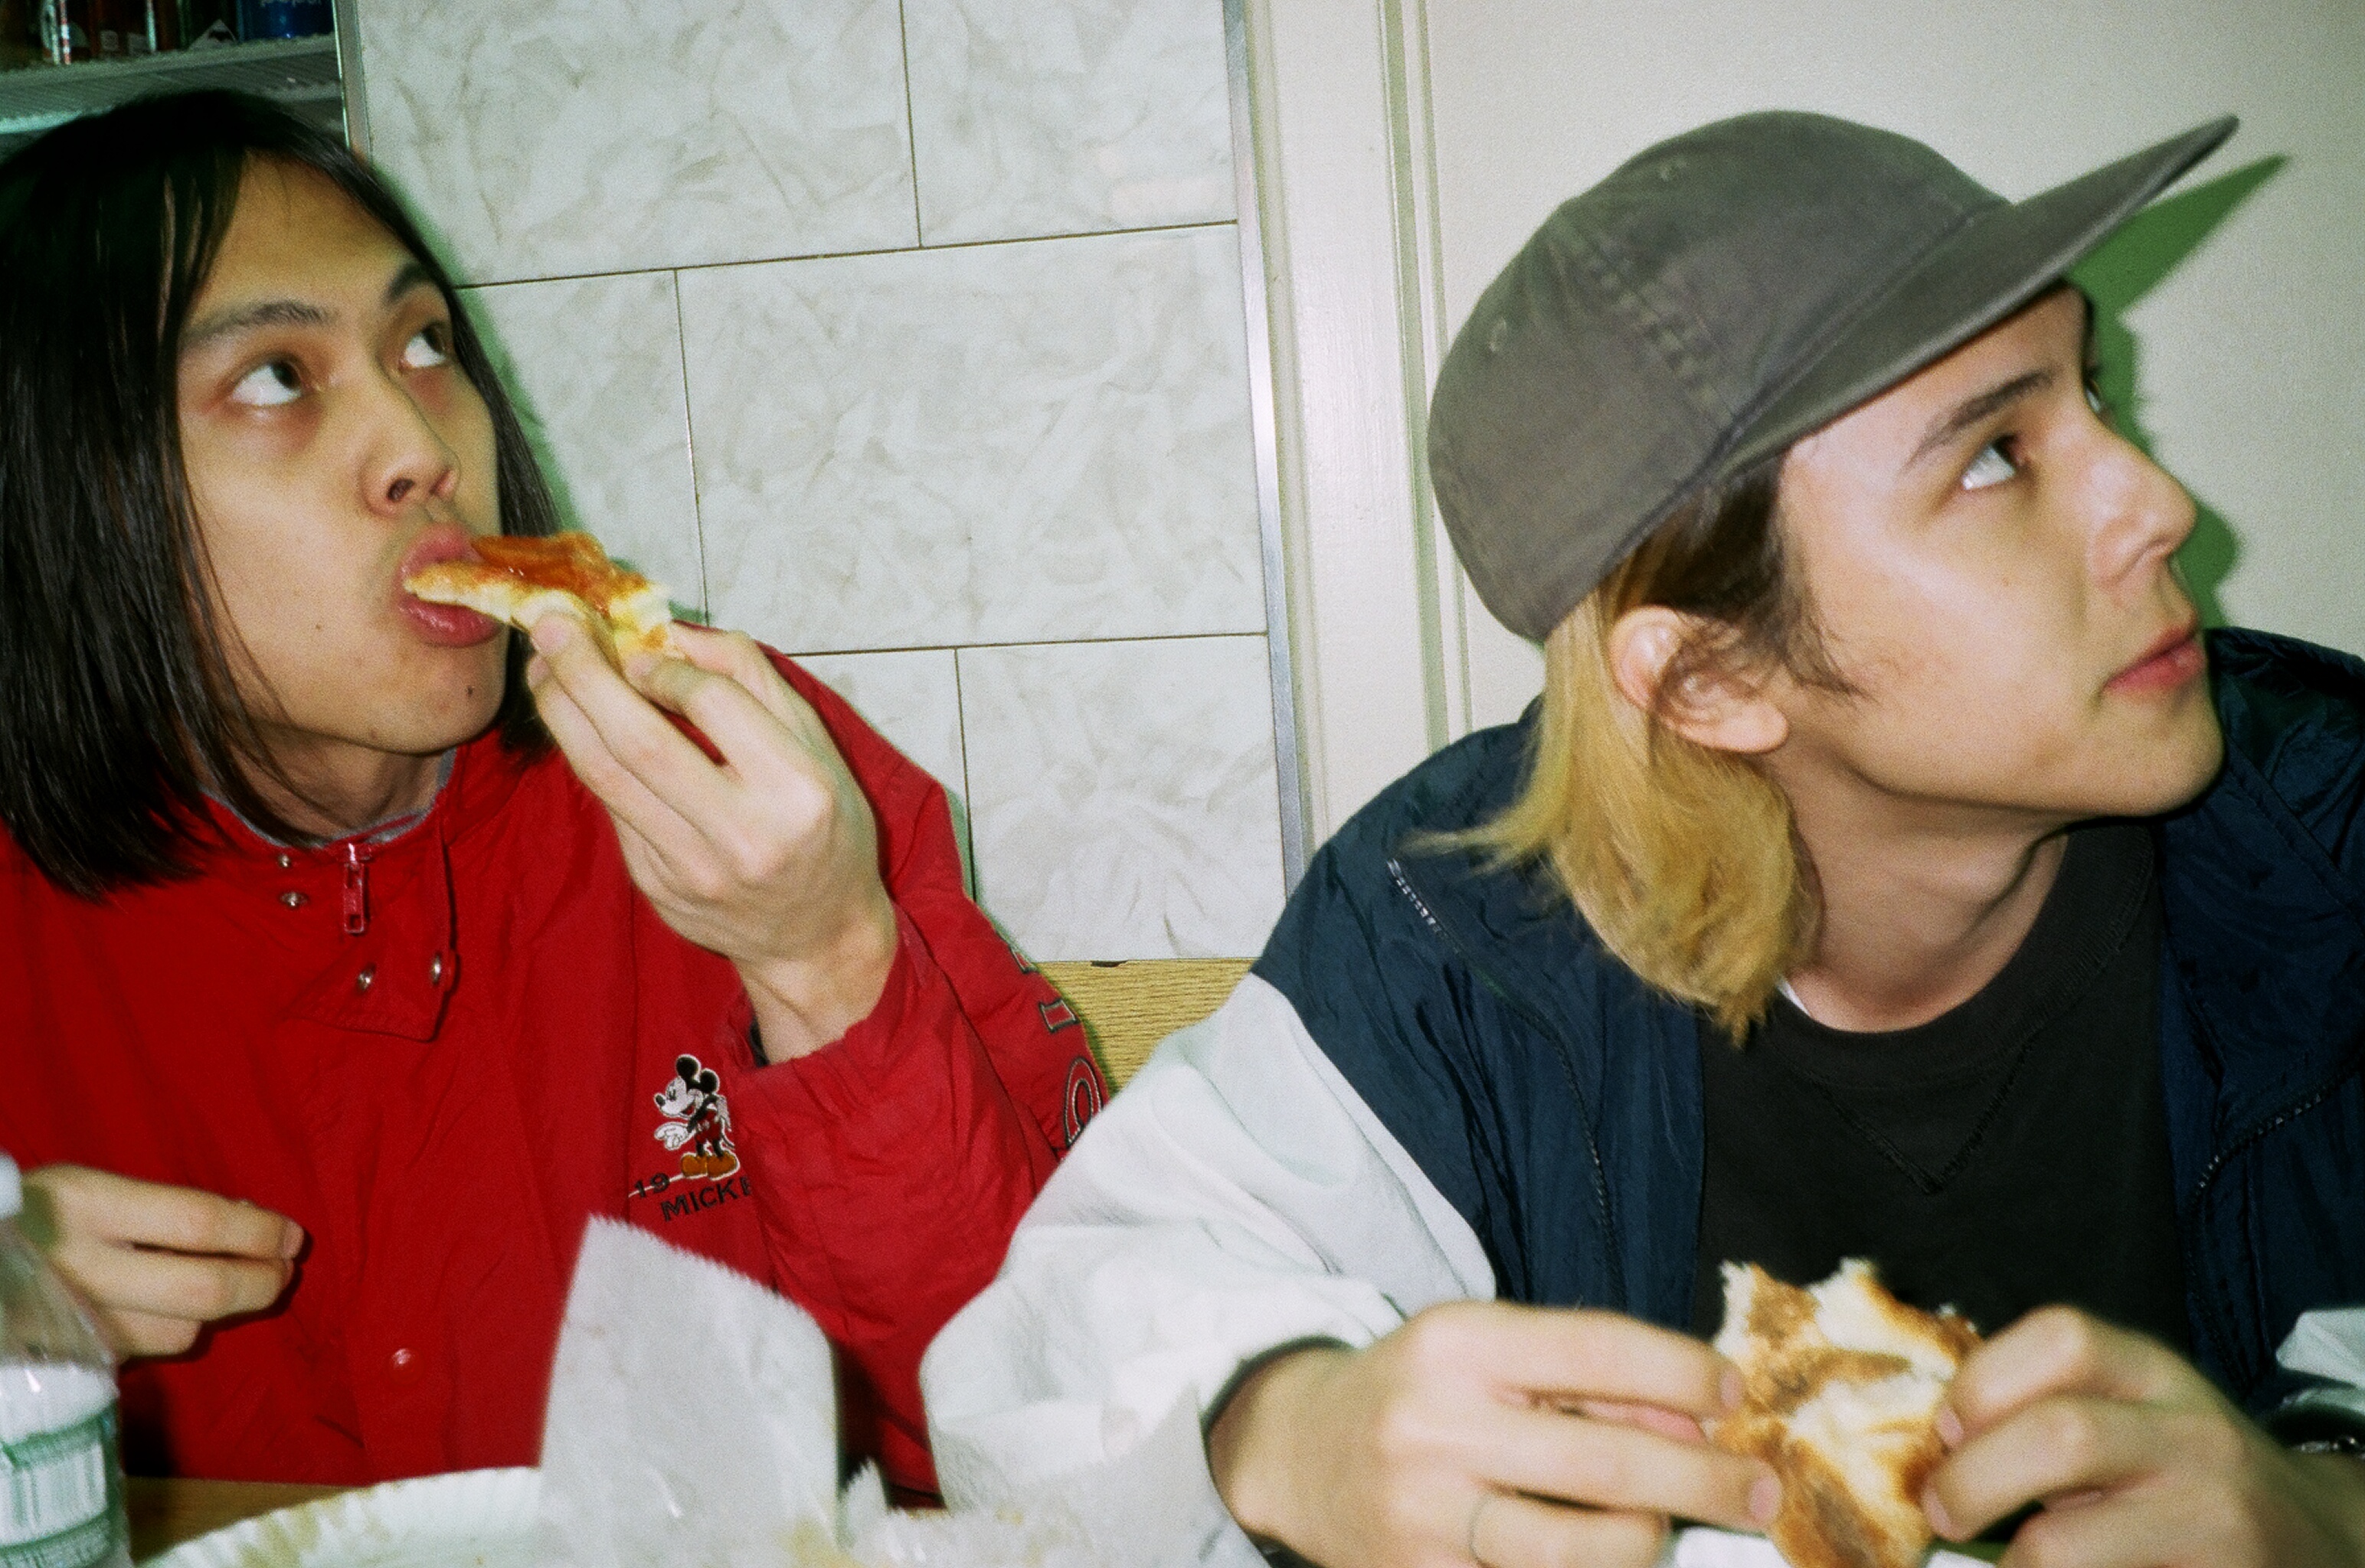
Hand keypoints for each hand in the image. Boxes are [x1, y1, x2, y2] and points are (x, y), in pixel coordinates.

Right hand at [20, 1166, 302, 1358]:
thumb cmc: (37, 1216)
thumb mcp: (90, 1189)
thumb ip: (161, 1207)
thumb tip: (249, 1222)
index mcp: (88, 1205)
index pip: (200, 1223)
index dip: (258, 1232)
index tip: (292, 1236)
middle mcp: (81, 1267)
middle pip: (202, 1288)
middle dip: (259, 1282)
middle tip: (282, 1273)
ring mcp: (71, 1322)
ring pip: (180, 1332)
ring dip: (221, 1314)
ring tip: (236, 1288)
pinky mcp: (65, 1361)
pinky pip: (143, 1354)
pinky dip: (173, 1334)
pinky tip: (177, 1314)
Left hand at [526, 617, 897, 1058]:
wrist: (817, 935)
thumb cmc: (824, 827)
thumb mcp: (818, 746)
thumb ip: (752, 680)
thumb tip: (672, 634)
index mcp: (797, 789)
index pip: (713, 703)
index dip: (665, 665)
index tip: (642, 649)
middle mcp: (744, 834)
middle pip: (640, 740)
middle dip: (586, 674)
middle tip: (553, 626)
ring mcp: (692, 868)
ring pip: (607, 776)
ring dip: (563, 713)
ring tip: (543, 667)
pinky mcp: (656, 887)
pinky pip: (613, 809)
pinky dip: (589, 757)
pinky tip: (578, 724)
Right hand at [1206, 1301, 1777, 1567]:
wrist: (1296, 1451)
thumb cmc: (1419, 1392)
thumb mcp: (1487, 1352)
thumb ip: (1585, 1377)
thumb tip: (1694, 1418)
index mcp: (1456, 1346)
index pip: (1595, 1348)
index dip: (1681, 1370)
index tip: (1733, 1392)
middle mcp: (1436, 1427)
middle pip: (1605, 1462)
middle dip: (1703, 1480)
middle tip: (1760, 1491)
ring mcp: (1424, 1517)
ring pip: (1581, 1551)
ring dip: (1650, 1542)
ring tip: (1669, 1530)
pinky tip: (1614, 1559)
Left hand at [1926, 1306, 2364, 1566]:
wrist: (2317, 1538)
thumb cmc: (2183, 1472)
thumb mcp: (2134, 1414)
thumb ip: (2049, 1410)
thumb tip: (1933, 1445)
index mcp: (2154, 1374)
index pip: (2062, 1338)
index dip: (1982, 1382)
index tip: (1945, 1432)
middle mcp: (2192, 1436)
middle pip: (2061, 1436)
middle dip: (1974, 1480)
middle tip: (1941, 1512)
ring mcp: (2211, 1518)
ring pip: (2066, 1544)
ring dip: (2006, 1562)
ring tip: (1996, 1566)